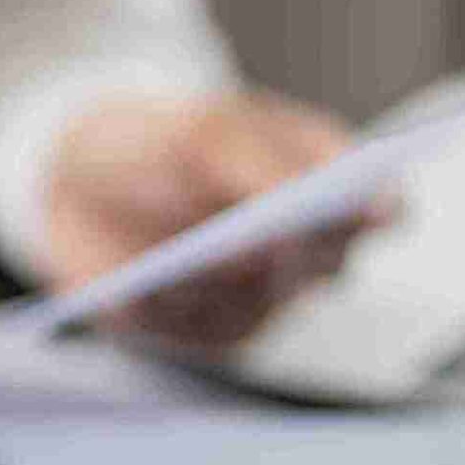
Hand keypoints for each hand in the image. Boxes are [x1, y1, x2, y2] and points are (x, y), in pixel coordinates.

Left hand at [42, 93, 391, 347]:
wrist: (79, 177)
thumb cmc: (162, 143)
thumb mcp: (204, 130)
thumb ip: (259, 165)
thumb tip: (297, 213)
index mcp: (330, 187)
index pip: (385, 209)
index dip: (382, 212)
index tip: (368, 207)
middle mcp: (305, 255)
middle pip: (326, 267)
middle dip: (293, 251)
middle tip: (262, 236)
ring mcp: (255, 302)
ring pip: (255, 307)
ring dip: (217, 281)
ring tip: (180, 260)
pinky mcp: (194, 333)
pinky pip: (186, 333)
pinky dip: (161, 308)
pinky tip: (134, 290)